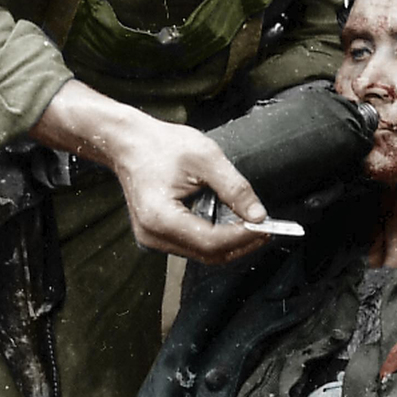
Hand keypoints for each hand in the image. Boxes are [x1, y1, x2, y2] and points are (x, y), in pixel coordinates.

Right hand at [32, 81, 268, 263]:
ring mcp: (152, 239)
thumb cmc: (162, 145)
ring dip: (229, 242)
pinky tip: (229, 222)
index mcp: (161, 218)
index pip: (211, 242)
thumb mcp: (206, 158)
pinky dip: (214, 237)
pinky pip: (192, 245)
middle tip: (266, 228)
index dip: (242, 238)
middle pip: (208, 254)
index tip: (267, 227)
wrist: (129, 143)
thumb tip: (259, 215)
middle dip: (240, 244)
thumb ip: (234, 189)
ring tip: (251, 224)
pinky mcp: (156, 235)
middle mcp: (153, 236)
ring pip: (201, 253)